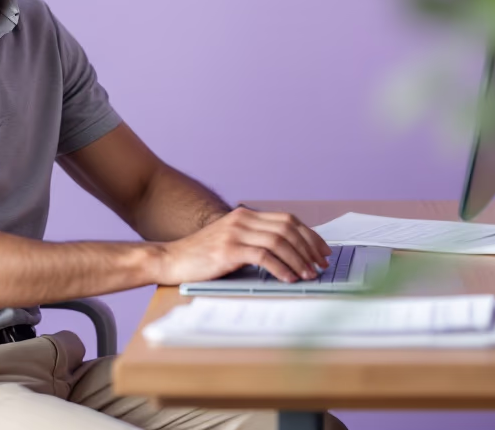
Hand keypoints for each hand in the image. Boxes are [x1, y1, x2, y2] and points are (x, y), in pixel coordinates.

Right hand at [154, 207, 332, 284]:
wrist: (172, 259)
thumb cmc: (202, 256)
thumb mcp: (231, 241)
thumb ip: (254, 240)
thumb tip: (290, 254)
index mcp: (245, 215)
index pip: (287, 220)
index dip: (309, 235)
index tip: (323, 251)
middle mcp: (242, 219)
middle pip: (288, 228)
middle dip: (309, 247)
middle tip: (321, 265)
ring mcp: (235, 233)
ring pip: (279, 242)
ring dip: (299, 260)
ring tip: (309, 275)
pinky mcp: (229, 250)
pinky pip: (264, 257)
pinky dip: (282, 268)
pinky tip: (289, 279)